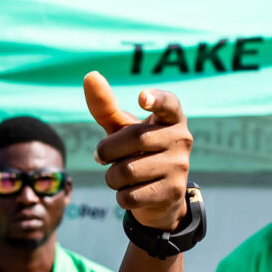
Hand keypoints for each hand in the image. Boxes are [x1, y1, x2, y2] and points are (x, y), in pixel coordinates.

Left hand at [83, 75, 193, 233]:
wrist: (159, 196)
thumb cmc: (137, 152)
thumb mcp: (122, 129)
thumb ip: (106, 106)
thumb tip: (90, 75)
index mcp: (171, 118)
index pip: (168, 104)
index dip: (156, 100)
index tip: (142, 97)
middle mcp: (181, 139)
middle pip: (135, 139)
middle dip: (108, 150)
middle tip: (101, 156)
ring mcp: (180, 166)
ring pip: (128, 171)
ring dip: (111, 177)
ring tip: (119, 177)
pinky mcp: (173, 192)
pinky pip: (131, 195)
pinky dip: (120, 196)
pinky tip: (130, 192)